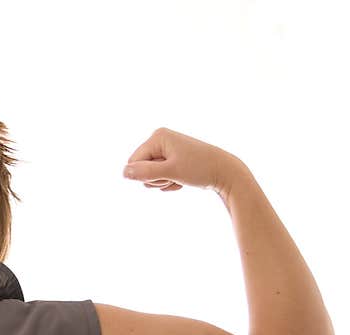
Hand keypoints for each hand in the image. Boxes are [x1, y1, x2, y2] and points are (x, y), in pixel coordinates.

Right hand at [122, 127, 243, 194]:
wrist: (225, 172)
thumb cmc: (200, 169)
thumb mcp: (171, 172)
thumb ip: (146, 172)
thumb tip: (124, 173)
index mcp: (158, 136)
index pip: (133, 162)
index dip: (145, 175)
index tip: (166, 174)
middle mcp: (160, 139)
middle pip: (140, 168)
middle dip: (155, 178)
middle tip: (174, 176)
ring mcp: (166, 149)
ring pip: (149, 175)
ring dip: (163, 182)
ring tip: (180, 177)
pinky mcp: (172, 159)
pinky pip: (160, 176)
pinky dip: (170, 181)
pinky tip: (183, 179)